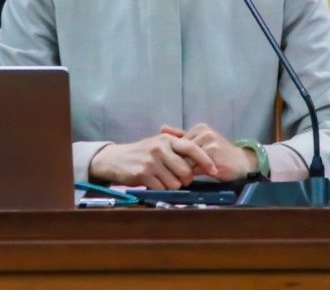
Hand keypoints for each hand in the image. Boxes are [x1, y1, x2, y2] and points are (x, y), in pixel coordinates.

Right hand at [88, 134, 218, 189]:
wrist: (115, 159)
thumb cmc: (141, 153)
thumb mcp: (158, 144)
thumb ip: (176, 148)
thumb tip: (200, 159)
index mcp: (167, 140)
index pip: (192, 148)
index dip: (205, 160)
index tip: (214, 170)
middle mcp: (160, 148)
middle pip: (185, 170)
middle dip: (186, 179)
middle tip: (181, 180)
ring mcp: (151, 161)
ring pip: (175, 182)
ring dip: (172, 186)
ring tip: (162, 180)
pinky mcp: (143, 174)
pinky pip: (162, 188)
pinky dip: (161, 189)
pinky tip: (154, 183)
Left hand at [160, 123, 256, 181]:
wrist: (242, 163)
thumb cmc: (219, 154)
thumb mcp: (201, 142)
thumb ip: (182, 135)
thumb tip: (162, 128)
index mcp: (200, 127)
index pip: (177, 143)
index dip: (174, 156)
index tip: (173, 165)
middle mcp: (204, 132)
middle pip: (181, 152)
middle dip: (178, 164)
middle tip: (176, 173)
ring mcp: (209, 143)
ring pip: (187, 161)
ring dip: (184, 171)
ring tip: (185, 177)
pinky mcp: (214, 156)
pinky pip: (195, 168)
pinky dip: (192, 176)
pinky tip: (193, 179)